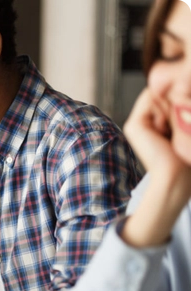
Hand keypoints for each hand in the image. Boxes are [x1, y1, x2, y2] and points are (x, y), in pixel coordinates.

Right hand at [121, 89, 190, 246]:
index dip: (178, 97)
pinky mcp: (133, 125)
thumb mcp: (183, 126)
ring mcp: (135, 123)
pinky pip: (150, 98)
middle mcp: (142, 122)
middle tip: (179, 125)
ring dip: (171, 104)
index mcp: (154, 124)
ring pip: (157, 93)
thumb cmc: (185, 156)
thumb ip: (178, 105)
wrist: (176, 176)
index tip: (183, 116)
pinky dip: (163, 108)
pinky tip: (165, 128)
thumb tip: (176, 85)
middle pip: (162, 92)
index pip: (166, 95)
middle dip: (175, 101)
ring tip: (173, 128)